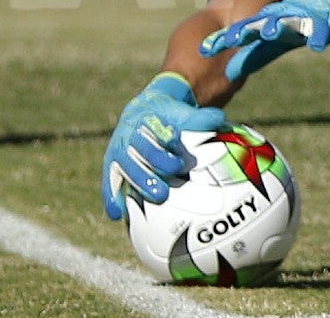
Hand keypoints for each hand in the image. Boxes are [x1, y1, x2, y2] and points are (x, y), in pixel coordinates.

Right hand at [100, 73, 226, 219]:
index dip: (165, 135)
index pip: (155, 128)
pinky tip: (115, 214)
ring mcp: (119, 155)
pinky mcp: (112, 170)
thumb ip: (199, 119)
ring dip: (139, 182)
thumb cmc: (168, 119)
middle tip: (174, 170)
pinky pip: (110, 184)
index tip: (176, 140)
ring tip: (158, 197)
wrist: (142, 116)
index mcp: (146, 122)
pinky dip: (111, 197)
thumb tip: (219, 119)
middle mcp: (129, 138)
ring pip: (126, 168)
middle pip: (141, 149)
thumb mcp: (182, 115)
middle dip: (156, 160)